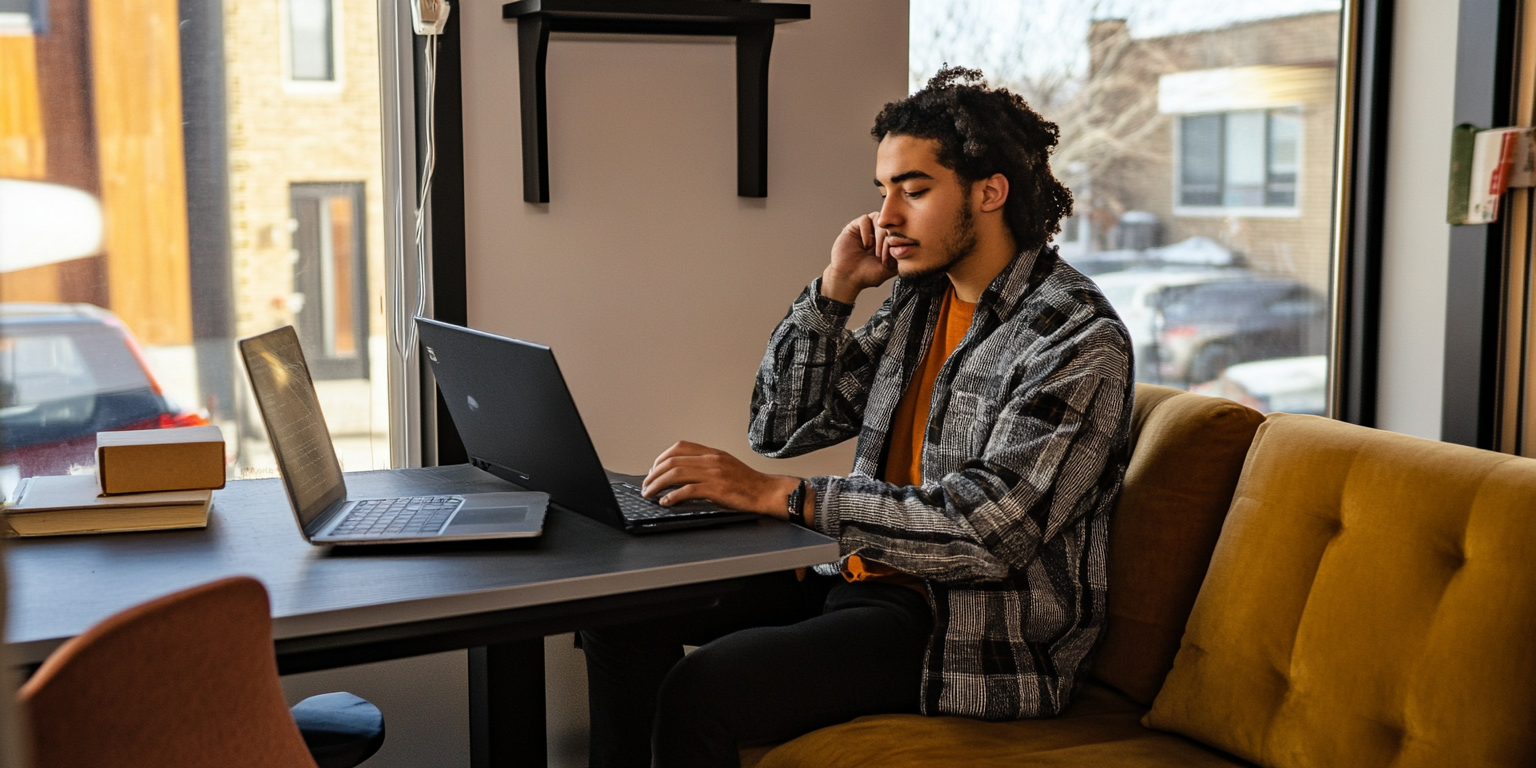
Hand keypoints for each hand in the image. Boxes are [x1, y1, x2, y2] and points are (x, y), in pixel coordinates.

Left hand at [642, 441, 802, 520]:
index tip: (654, 469)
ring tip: (650, 494)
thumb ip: (706, 466)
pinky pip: (688, 490)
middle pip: (673, 460)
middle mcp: (711, 460)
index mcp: (712, 453)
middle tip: (646, 485)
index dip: (662, 457)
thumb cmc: (748, 483)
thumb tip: (684, 473)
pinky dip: (673, 496)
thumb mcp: (726, 466)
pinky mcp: (716, 489)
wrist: (767, 492)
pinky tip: (666, 501)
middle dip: (654, 473)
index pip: (680, 447)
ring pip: (676, 473)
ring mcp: (713, 473)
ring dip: (658, 484)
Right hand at [823, 212, 896, 303]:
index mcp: (889, 241)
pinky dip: (867, 231)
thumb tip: (910, 244)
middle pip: (891, 223)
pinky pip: (865, 219)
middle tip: (883, 256)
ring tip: (875, 251)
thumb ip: (900, 255)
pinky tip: (866, 245)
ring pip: (880, 219)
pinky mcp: (854, 227)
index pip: (900, 230)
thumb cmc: (867, 275)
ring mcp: (867, 229)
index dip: (899, 241)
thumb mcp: (890, 268)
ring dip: (880, 235)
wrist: (847, 278)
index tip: (895, 256)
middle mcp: (878, 233)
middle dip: (889, 240)